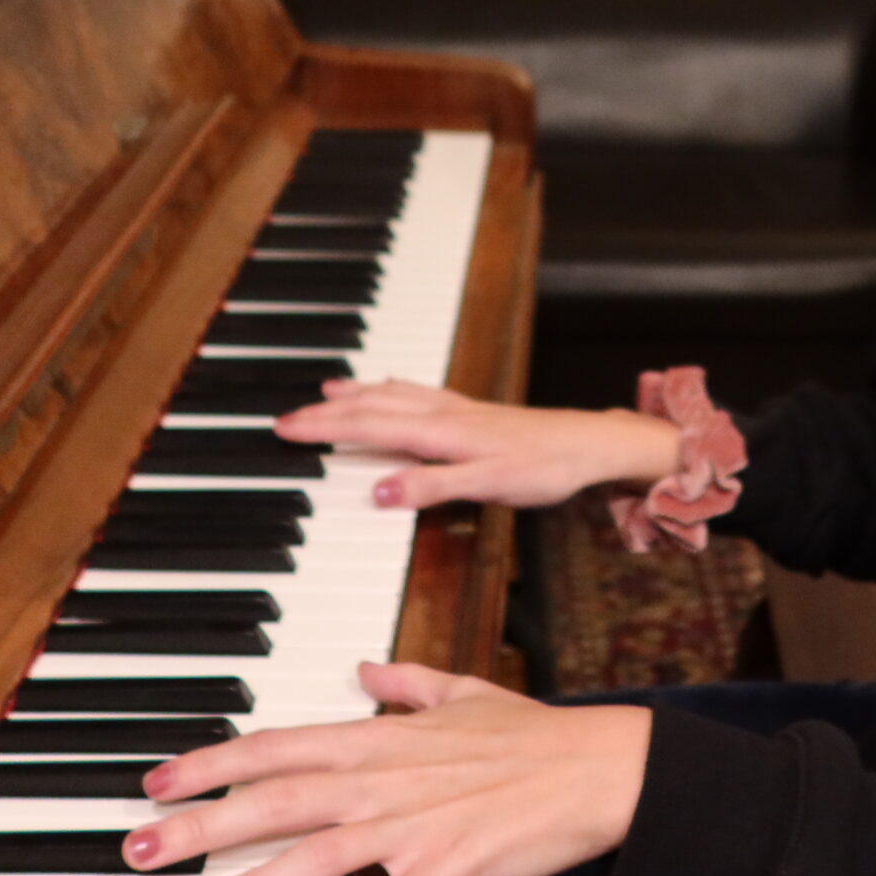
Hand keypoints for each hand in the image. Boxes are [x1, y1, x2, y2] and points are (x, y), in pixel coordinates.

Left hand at [122, 661, 651, 875]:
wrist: (600, 764)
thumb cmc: (532, 733)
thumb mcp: (462, 691)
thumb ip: (405, 683)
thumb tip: (364, 668)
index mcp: (381, 737)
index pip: (277, 745)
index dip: (212, 762)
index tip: (156, 779)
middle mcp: (385, 776)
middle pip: (275, 800)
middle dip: (200, 826)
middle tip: (137, 850)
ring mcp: (415, 823)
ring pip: (316, 856)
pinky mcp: (450, 865)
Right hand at [276, 379, 678, 511]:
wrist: (590, 444)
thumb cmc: (545, 466)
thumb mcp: (488, 484)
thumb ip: (432, 487)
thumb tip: (378, 490)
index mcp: (441, 431)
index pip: (368, 426)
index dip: (324, 428)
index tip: (285, 429)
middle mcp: (444, 413)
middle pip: (373, 407)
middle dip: (327, 412)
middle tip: (286, 417)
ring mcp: (459, 409)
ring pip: (394, 395)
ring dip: (357, 394)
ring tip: (327, 391)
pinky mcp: (474, 411)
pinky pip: (420, 393)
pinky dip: (394, 388)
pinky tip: (392, 386)